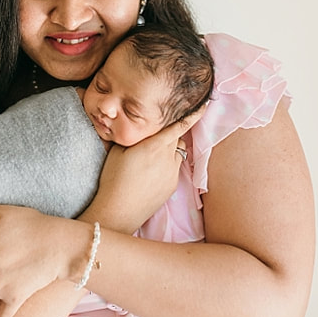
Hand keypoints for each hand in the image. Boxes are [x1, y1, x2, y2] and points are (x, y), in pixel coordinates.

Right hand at [90, 107, 204, 232]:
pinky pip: (176, 167)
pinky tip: (152, 172)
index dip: (192, 114)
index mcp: (154, 145)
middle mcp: (168, 157)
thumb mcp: (118, 150)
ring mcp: (173, 172)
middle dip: (172, 132)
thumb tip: (139, 125)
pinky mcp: (173, 185)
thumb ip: (134, 135)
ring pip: (179, 152)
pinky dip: (169, 164)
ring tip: (153, 155)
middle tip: (159, 133)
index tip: (204, 105)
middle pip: (178, 137)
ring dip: (171, 149)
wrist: (118, 211)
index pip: (179, 125)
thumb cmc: (113, 179)